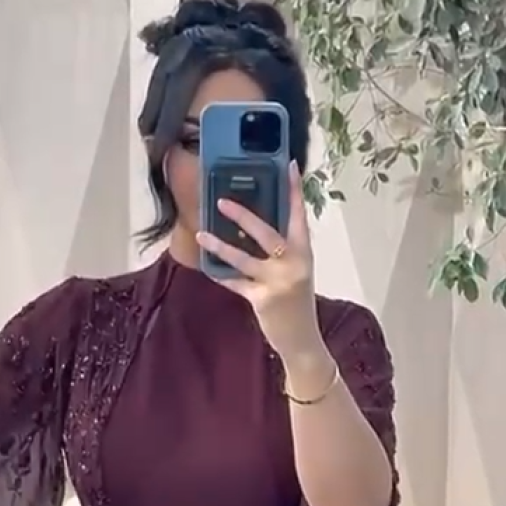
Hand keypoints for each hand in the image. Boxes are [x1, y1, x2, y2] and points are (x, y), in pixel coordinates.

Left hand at [196, 162, 322, 361]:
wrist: (302, 340)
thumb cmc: (296, 303)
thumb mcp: (296, 272)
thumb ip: (281, 252)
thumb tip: (251, 228)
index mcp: (304, 252)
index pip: (299, 216)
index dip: (294, 191)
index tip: (289, 165)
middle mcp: (293, 264)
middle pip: (266, 233)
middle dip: (243, 215)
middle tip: (222, 201)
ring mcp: (277, 282)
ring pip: (243, 259)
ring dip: (220, 246)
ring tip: (201, 235)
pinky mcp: (262, 299)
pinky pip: (236, 283)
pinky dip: (222, 275)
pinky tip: (208, 267)